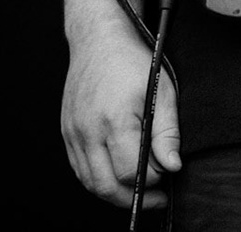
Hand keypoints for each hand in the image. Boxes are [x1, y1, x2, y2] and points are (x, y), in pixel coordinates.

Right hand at [59, 18, 180, 208]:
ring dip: (115, 194)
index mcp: (114, 120)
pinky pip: (80, 169)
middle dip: (134, 198)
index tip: (168, 174)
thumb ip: (167, 133)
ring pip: (90, 182)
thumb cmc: (133, 62)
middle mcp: (88, 131)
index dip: (152, 180)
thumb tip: (173, 165)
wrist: (100, 41)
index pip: (130, 171)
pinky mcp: (67, 133)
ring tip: (139, 190)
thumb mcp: (163, 92)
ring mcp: (73, 134)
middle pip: (106, 185)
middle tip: (157, 196)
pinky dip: (99, 180)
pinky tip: (118, 176)